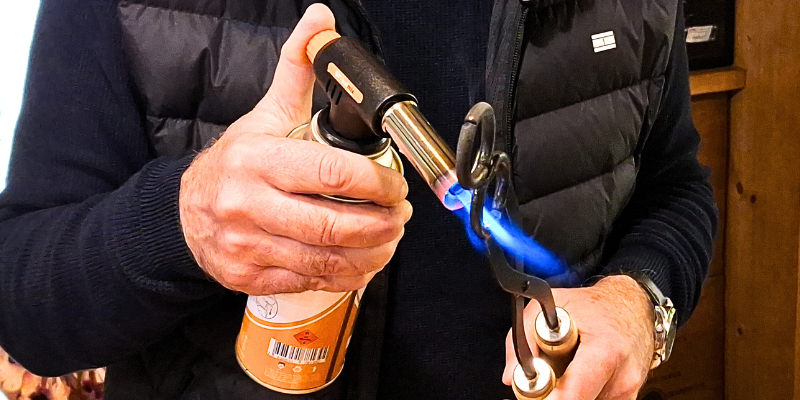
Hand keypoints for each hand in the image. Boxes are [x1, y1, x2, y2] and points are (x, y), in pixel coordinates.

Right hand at [179, 4, 411, 294]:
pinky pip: (309, 281)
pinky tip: (362, 261)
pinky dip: (346, 275)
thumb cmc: (235, 163)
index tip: (395, 186)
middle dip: (380, 223)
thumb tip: (320, 20)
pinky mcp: (249, 276)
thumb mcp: (265, 113)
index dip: (375, 182)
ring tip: (389, 238)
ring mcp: (247, 245)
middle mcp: (248, 204)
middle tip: (399, 215)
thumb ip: (296, 68)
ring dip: (371, 252)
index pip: (330, 172)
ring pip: (325, 259)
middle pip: (332, 224)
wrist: (185, 212)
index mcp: (257, 159)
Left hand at [502, 275, 654, 399]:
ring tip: (563, 373)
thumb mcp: (553, 304)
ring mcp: (627, 393)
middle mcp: (622, 378)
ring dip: (567, 395)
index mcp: (606, 351)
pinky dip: (580, 394)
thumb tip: (510, 375)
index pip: (575, 392)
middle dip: (554, 397)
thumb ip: (524, 335)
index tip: (537, 395)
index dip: (551, 399)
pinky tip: (576, 379)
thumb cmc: (595, 306)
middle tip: (541, 386)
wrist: (634, 308)